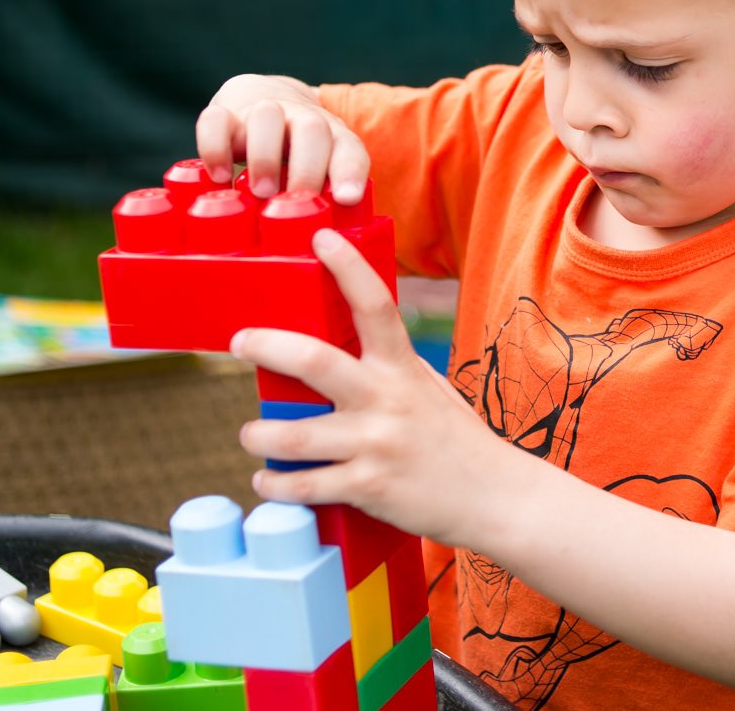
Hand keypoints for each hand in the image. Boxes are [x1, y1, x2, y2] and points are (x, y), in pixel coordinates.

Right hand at [195, 74, 369, 200]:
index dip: (350, 171)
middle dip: (305, 168)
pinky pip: (215, 120)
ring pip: (267, 115)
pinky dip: (215, 147)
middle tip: (292, 201)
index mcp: (332, 138)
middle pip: (312, 130)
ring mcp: (262, 113)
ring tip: (260, 193)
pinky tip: (219, 178)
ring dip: (265, 156)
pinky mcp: (225, 115)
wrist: (263, 97)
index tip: (346, 199)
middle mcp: (300, 120)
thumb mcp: (319, 175)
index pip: (349, 149)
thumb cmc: (295, 154)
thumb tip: (325, 245)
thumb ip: (325, 202)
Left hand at [230, 228, 511, 544]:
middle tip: (240, 341)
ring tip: (251, 432)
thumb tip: (340, 348)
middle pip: (314, 360)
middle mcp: (386, 399)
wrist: (494, 496)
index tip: (322, 239)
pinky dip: (276, 484)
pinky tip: (268, 479)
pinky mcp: (368, 486)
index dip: (348, 267)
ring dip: (259, 433)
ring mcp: (376, 444)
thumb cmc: (456, 439)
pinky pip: (306, 485)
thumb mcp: (427, 388)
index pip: (375, 304)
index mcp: (402, 368)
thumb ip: (388, 368)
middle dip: (266, 345)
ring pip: (294, 435)